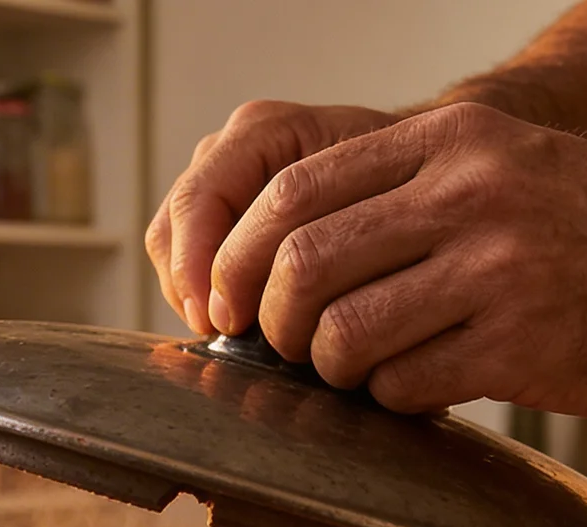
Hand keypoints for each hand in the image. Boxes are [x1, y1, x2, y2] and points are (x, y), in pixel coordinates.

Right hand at [146, 101, 401, 333]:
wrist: (416, 175)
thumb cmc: (406, 190)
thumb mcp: (383, 203)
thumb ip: (330, 236)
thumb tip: (282, 307)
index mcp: (265, 132)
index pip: (201, 199)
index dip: (198, 266)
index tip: (222, 322)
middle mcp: (233, 148)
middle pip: (178, 222)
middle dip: (191, 285)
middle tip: (223, 335)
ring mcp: (220, 180)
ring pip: (170, 242)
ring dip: (194, 293)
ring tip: (229, 334)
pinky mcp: (220, 215)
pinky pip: (184, 257)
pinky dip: (202, 293)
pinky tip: (236, 323)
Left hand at [200, 102, 586, 417]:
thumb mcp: (510, 168)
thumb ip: (409, 193)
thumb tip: (288, 254)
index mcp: (456, 140)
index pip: (296, 191)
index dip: (241, 256)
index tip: (230, 299)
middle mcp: (472, 192)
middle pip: (303, 263)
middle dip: (272, 321)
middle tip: (285, 349)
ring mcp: (498, 268)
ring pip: (344, 332)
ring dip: (331, 369)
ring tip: (360, 374)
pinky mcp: (523, 345)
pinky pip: (406, 385)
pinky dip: (394, 400)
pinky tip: (423, 390)